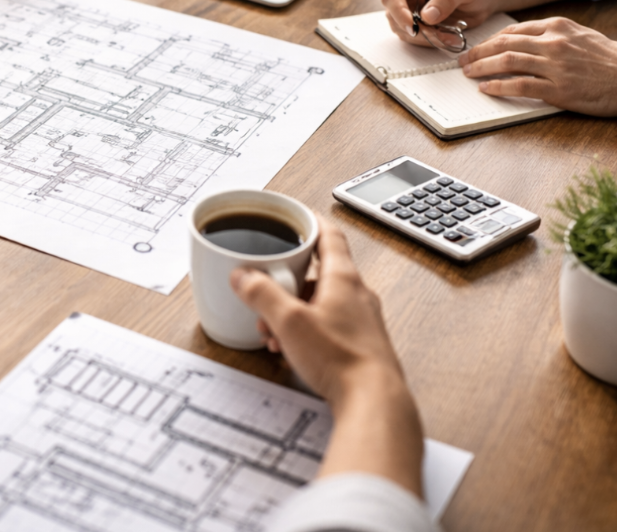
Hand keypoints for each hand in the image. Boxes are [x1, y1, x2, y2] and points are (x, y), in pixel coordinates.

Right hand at [230, 217, 405, 409]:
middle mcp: (356, 294)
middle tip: (265, 289)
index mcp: (343, 278)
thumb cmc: (340, 359)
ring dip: (292, 312)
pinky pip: (326, 326)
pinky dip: (304, 331)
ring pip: (319, 303)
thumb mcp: (288, 321)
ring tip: (272, 330)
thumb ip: (262, 294)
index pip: (329, 235)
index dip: (311, 221)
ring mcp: (360, 320)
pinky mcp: (358, 343)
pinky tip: (289, 349)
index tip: (297, 214)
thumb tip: (243, 276)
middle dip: (286, 282)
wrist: (373, 401)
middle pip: (318, 273)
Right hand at [381, 0, 500, 45]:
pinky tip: (449, 38)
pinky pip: (417, 38)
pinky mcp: (420, 24)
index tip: (413, 27)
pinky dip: (432, 42)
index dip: (399, 13)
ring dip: (425, 38)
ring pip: (404, 31)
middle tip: (438, 35)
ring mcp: (411, 10)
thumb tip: (426, 16)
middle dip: (415, 30)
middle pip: (394, 17)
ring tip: (449, 37)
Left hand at [459, 17, 616, 115]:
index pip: (514, 30)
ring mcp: (554, 65)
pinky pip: (519, 85)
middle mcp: (553, 42)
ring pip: (507, 62)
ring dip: (481, 67)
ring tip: (468, 73)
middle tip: (463, 60)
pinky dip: (498, 86)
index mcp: (559, 27)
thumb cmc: (613, 60)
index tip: (479, 47)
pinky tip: (486, 88)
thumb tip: (529, 42)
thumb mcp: (583, 36)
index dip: (491, 39)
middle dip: (478, 52)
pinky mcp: (558, 88)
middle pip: (504, 43)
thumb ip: (556, 36)